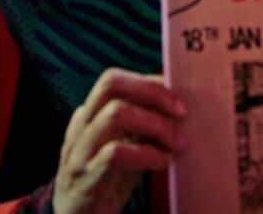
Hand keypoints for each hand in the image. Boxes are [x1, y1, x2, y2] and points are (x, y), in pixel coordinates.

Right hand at [54, 70, 186, 213]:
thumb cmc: (104, 183)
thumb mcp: (123, 148)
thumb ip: (139, 126)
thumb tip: (175, 106)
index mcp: (89, 117)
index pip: (113, 80)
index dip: (148, 81)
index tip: (177, 96)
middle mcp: (81, 128)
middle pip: (111, 85)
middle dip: (152, 92)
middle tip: (182, 112)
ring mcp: (80, 152)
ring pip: (116, 114)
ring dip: (156, 125)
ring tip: (177, 143)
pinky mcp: (86, 180)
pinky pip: (115, 153)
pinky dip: (147, 153)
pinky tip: (163, 161)